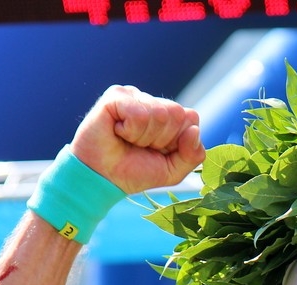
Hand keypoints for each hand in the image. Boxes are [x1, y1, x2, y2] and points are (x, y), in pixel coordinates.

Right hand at [69, 85, 205, 194]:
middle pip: (177, 113)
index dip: (177, 142)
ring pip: (159, 114)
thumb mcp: (172, 171)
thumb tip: (194, 129)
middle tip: (140, 146)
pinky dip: (130, 131)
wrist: (101, 178)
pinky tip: (117, 132)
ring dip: (144, 137)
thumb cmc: (134, 172)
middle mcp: (152, 102)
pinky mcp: (116, 95)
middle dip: (161, 139)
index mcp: (168, 116)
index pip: (191, 118)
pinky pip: (139, 114)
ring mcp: (134, 95)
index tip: (158, 151)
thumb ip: (193, 155)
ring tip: (127, 140)